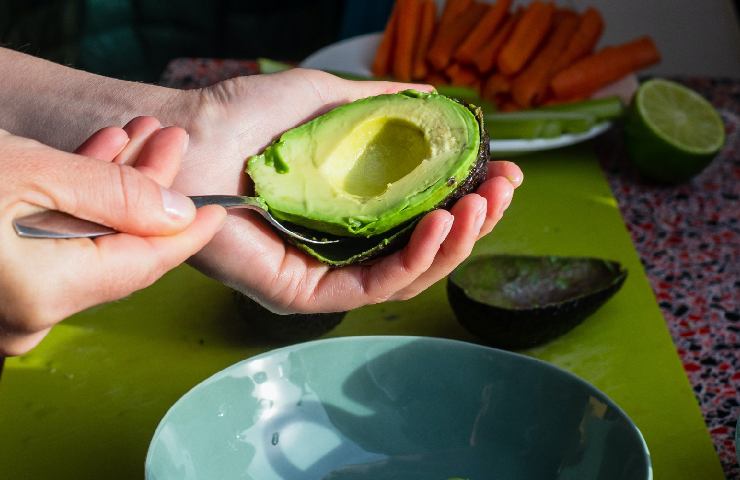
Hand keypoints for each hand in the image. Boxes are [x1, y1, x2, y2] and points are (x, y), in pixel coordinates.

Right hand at [0, 117, 225, 354]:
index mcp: (45, 294)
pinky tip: (95, 158)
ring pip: (89, 242)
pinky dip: (75, 203)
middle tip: (171, 142)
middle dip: (148, 190)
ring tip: (138, 137)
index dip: (188, 233)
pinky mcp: (1, 281)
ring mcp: (14, 302)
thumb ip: (111, 194)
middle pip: (120, 249)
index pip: (145, 265)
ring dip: (113, 187)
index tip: (219, 209)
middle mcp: (31, 314)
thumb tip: (176, 213)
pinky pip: (54, 245)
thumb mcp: (28, 172)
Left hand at [175, 69, 522, 313]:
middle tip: (504, 189)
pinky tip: (441, 223)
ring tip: (481, 205)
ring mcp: (324, 274)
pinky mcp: (304, 295)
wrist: (188, 136)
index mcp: (350, 212)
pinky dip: (414, 259)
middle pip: (424, 250)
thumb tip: (434, 98)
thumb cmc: (245, 117)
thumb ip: (381, 106)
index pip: (422, 216)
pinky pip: (372, 286)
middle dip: (474, 222)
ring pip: (407, 274)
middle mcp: (341, 248)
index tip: (503, 172)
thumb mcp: (326, 100)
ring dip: (455, 242)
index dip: (467, 198)